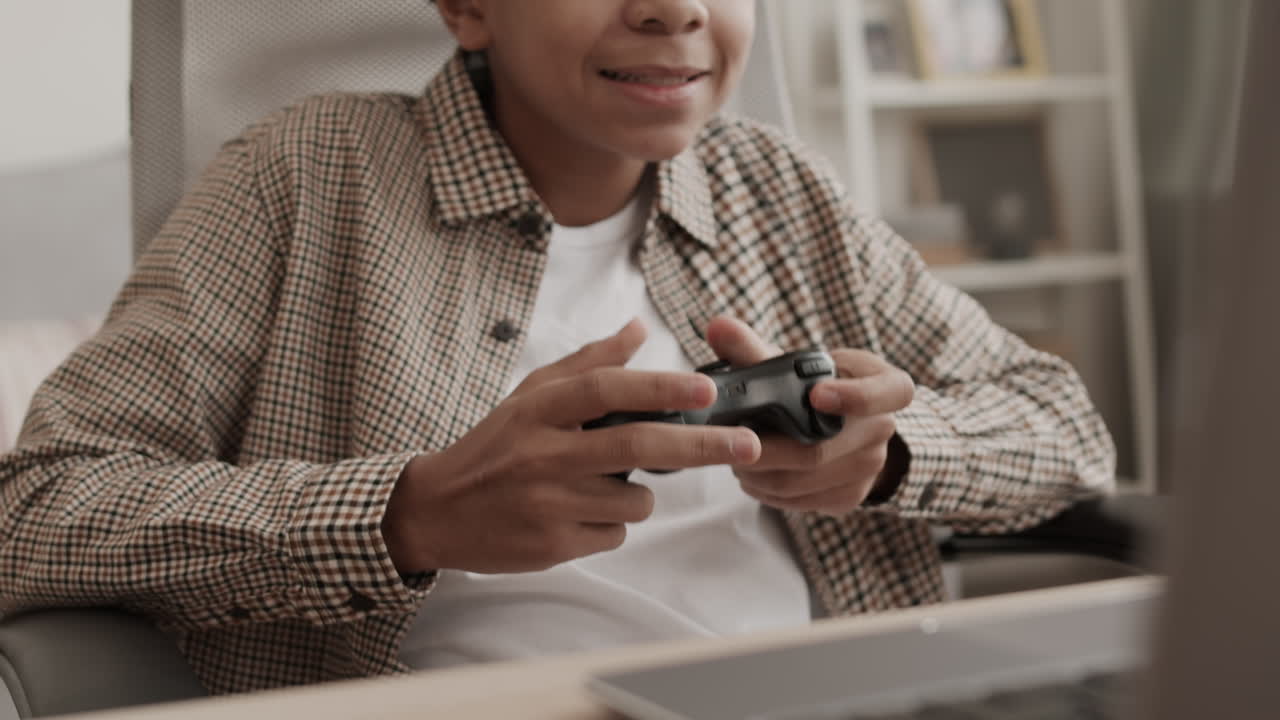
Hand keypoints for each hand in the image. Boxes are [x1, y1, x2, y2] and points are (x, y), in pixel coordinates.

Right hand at [382, 319, 761, 574]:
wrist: (437, 510)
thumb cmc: (494, 445)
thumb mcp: (530, 396)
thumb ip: (587, 363)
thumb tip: (638, 328)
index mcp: (538, 410)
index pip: (605, 390)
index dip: (659, 386)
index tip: (706, 387)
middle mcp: (542, 455)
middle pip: (636, 446)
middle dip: (701, 445)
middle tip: (748, 444)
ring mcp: (547, 503)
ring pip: (634, 500)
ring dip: (641, 493)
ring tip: (604, 482)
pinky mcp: (552, 545)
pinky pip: (614, 533)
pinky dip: (613, 522)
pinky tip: (578, 512)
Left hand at [704, 316, 913, 514]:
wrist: (841, 424)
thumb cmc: (814, 385)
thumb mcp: (795, 362)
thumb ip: (753, 348)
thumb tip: (716, 327)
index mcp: (883, 383)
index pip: (891, 392)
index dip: (856, 396)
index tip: (817, 394)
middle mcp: (883, 428)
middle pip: (824, 447)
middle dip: (767, 448)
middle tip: (728, 440)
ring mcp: (869, 468)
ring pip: (806, 480)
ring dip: (760, 472)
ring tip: (732, 456)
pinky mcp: (849, 497)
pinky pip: (803, 501)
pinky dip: (768, 491)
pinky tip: (751, 476)